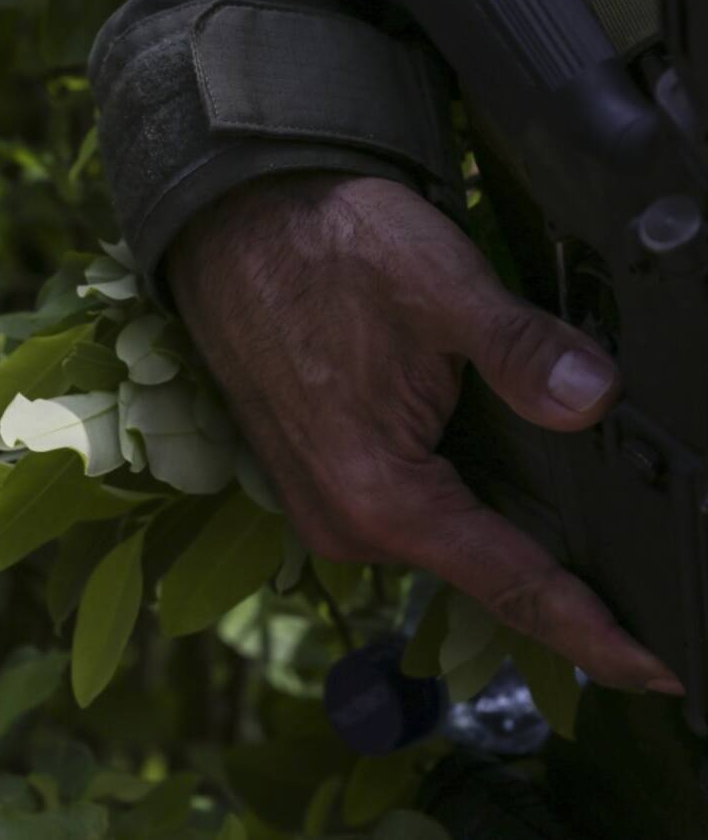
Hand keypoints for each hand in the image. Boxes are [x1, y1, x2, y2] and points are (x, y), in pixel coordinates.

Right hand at [168, 172, 683, 694]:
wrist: (233, 221)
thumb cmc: (323, 249)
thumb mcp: (440, 287)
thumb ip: (521, 351)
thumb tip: (595, 399)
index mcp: (377, 497)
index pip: (509, 585)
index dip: (591, 633)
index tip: (657, 670)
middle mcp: (344, 521)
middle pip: (479, 568)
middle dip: (557, 568)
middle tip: (637, 561)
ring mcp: (323, 502)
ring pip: (444, 534)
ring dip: (502, 520)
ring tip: (568, 500)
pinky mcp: (317, 475)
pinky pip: (406, 508)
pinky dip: (457, 494)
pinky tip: (485, 453)